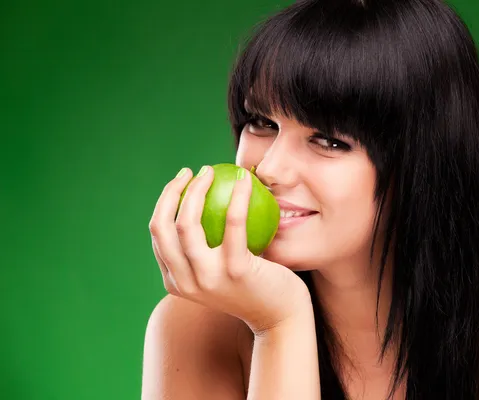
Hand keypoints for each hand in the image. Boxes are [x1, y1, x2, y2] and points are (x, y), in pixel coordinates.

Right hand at [149, 166, 311, 333]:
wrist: (280, 316)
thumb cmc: (252, 286)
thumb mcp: (216, 272)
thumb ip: (202, 248)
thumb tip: (196, 199)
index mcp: (175, 281)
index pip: (159, 235)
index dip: (166, 201)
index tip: (183, 182)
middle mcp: (185, 282)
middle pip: (162, 227)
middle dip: (171, 192)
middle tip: (191, 172)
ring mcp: (208, 278)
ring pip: (186, 224)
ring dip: (196, 189)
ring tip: (209, 171)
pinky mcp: (236, 270)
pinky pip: (233, 223)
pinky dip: (237, 196)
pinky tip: (244, 179)